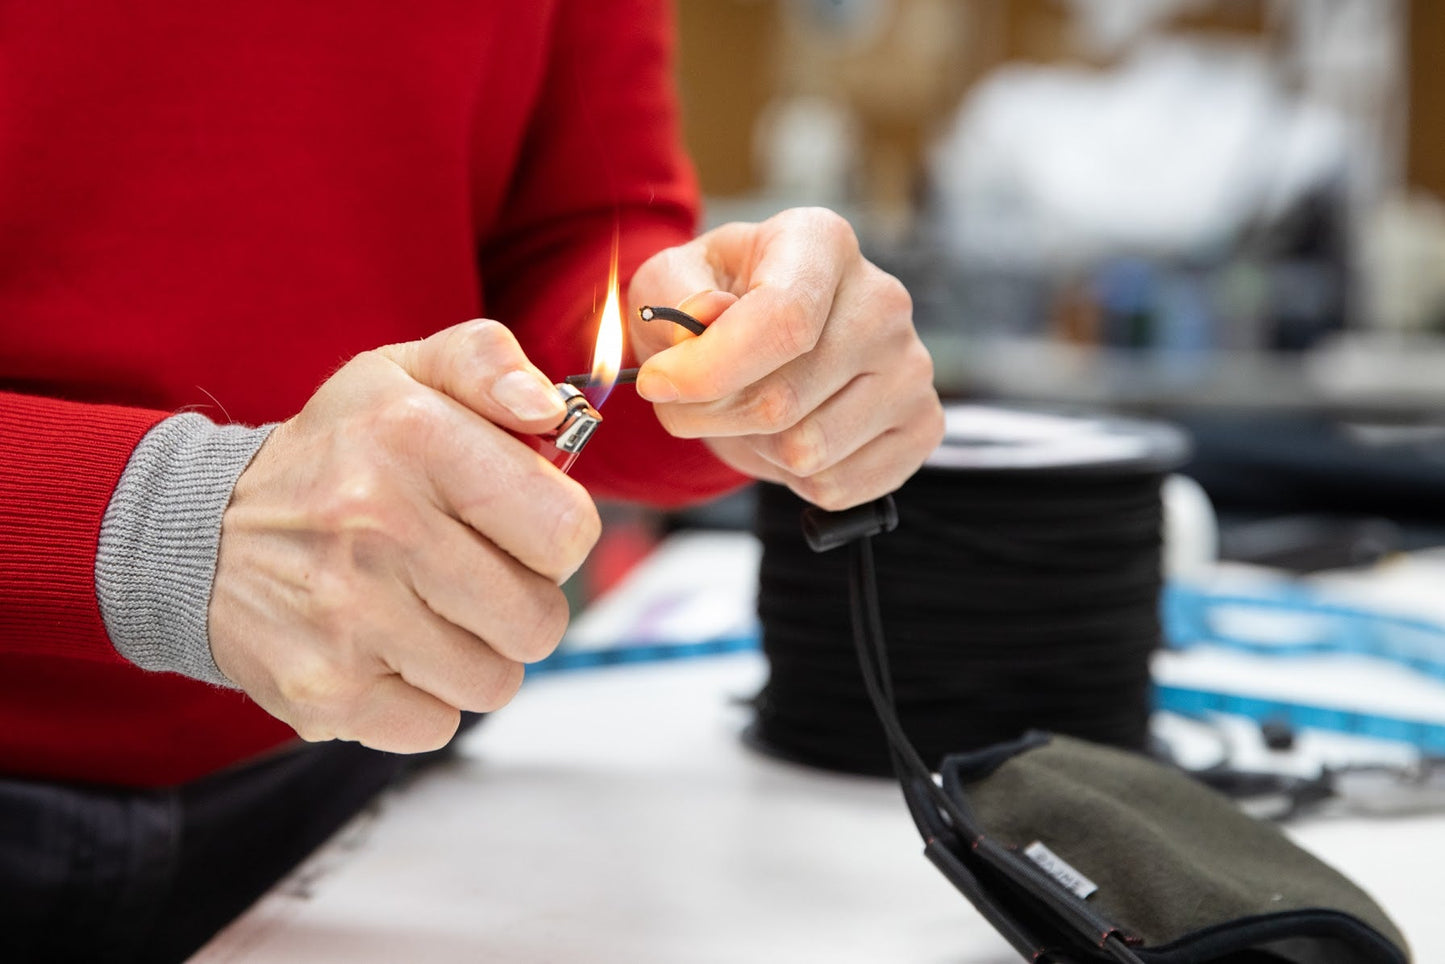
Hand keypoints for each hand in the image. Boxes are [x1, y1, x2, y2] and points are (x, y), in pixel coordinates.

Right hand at [209, 321, 600, 752]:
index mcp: (413, 436)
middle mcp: (379, 525)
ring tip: (428, 610)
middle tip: (472, 574)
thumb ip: (490, 363)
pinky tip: (387, 649)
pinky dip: (424, 698)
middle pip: (539, 619)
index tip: (517, 526)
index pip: (566, 530)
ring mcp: (349, 616)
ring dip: (475, 654)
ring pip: (495, 681)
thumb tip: (548, 407)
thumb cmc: (335, 455)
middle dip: (520, 601)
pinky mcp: (325, 689)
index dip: (555, 537)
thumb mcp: (405, 375)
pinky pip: (438, 724)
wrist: (201, 534)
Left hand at [627, 207, 943, 510]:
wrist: (762, 340)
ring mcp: (911, 367)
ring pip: (807, 451)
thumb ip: (674, 297)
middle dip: (712, 416)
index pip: (783, 319)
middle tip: (688, 403)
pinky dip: (792, 480)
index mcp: (821, 243)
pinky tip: (788, 436)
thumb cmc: (713, 304)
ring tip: (747, 413)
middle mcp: (882, 301)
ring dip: (753, 447)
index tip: (657, 386)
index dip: (711, 368)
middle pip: (783, 399)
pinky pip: (837, 487)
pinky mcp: (922, 426)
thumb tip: (707, 318)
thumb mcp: (670, 281)